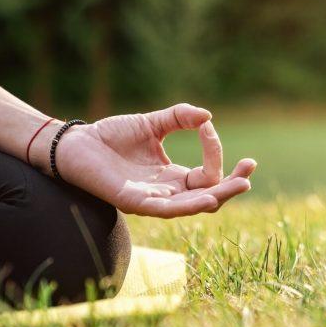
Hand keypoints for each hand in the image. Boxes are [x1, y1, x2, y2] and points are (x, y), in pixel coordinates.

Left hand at [52, 104, 256, 217]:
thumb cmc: (110, 136)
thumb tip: (207, 116)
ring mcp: (152, 200)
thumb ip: (179, 118)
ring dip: (219, 196)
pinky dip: (189, 205)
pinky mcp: (135, 202)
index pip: (208, 174)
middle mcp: (167, 193)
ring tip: (241, 185)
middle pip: (209, 197)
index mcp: (173, 177)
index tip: (206, 127)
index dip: (214, 151)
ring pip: (193, 206)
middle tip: (250, 170)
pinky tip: (207, 198)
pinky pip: (167, 210)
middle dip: (233, 184)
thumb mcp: (152, 123)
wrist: (75, 143)